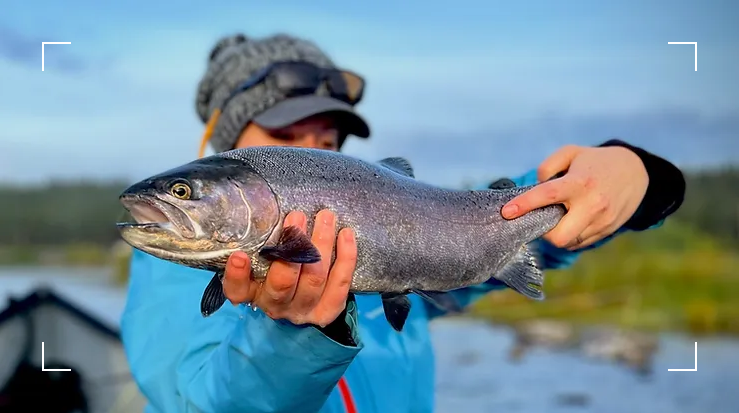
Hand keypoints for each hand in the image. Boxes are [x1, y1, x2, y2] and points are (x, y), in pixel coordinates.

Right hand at [221, 209, 357, 326]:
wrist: (302, 298)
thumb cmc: (276, 267)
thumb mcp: (260, 259)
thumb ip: (259, 244)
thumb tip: (260, 214)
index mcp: (252, 294)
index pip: (237, 290)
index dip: (237, 275)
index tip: (239, 255)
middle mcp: (275, 306)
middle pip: (284, 282)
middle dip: (293, 247)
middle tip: (297, 217)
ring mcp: (302, 310)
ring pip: (314, 278)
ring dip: (321, 244)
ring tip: (325, 217)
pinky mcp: (327, 311)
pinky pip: (340, 284)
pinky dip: (346, 258)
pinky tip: (345, 234)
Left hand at [502, 144, 648, 249]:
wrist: (636, 172)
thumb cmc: (595, 161)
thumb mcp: (571, 153)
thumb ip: (548, 166)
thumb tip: (535, 187)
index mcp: (580, 183)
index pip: (547, 196)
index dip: (524, 205)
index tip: (506, 212)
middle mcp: (592, 205)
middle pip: (559, 236)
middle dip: (543, 233)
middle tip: (539, 219)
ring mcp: (601, 221)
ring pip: (569, 243)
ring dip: (557, 234)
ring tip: (558, 217)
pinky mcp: (607, 231)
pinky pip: (579, 243)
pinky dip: (570, 236)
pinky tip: (571, 221)